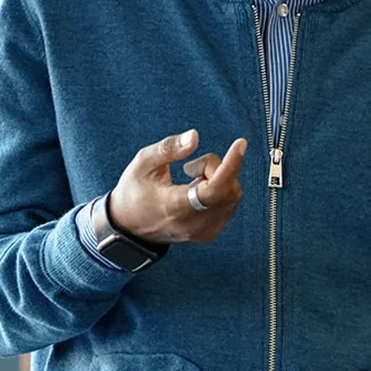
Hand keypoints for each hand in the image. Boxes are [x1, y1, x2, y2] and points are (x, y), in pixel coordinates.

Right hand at [107, 129, 246, 245]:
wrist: (129, 227)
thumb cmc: (134, 192)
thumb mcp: (143, 164)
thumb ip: (169, 148)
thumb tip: (194, 136)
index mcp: (175, 206)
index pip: (214, 189)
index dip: (230, 165)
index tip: (240, 144)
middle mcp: (193, 223)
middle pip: (227, 187)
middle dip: (216, 167)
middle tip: (190, 167)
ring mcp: (203, 231)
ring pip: (232, 195)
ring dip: (218, 179)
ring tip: (191, 181)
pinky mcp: (209, 233)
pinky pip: (229, 205)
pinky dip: (221, 191)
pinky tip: (199, 191)